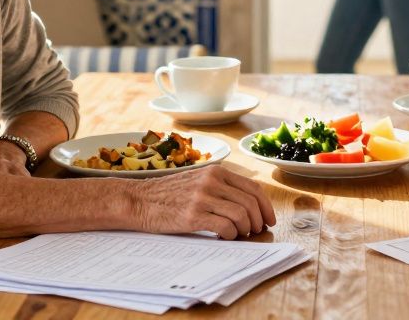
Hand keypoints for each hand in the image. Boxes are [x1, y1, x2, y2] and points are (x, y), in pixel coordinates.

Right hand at [131, 165, 276, 239]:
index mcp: (216, 172)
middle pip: (250, 202)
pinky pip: (225, 226)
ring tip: (240, 235)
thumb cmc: (167, 194)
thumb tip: (247, 206)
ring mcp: (202, 197)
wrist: (139, 200)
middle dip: (259, 220)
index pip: (253, 188)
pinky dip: (231, 234)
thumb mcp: (196, 180)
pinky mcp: (193, 215)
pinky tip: (226, 237)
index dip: (266, 206)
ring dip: (246, 229)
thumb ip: (219, 187)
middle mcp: (212, 181)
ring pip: (241, 215)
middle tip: (257, 231)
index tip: (269, 218)